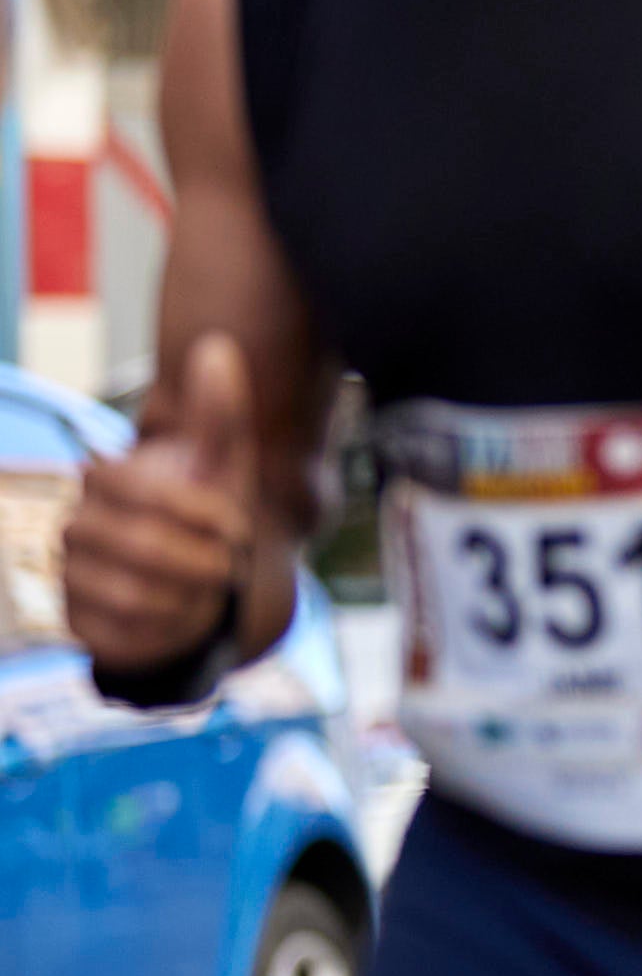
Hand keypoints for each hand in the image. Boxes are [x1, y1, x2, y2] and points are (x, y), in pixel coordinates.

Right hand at [62, 330, 256, 668]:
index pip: (141, 490)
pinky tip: (185, 611)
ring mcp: (71, 576)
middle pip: (143, 544)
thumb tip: (219, 344)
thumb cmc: (205, 520)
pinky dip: (170, 624)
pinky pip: (125, 630)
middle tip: (230, 563)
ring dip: (193, 593)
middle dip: (204, 557)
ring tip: (209, 586)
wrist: (193, 588)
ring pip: (136, 592)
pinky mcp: (79, 622)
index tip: (236, 524)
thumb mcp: (220, 467)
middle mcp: (76, 527)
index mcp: (103, 483)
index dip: (202, 511)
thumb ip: (218, 414)